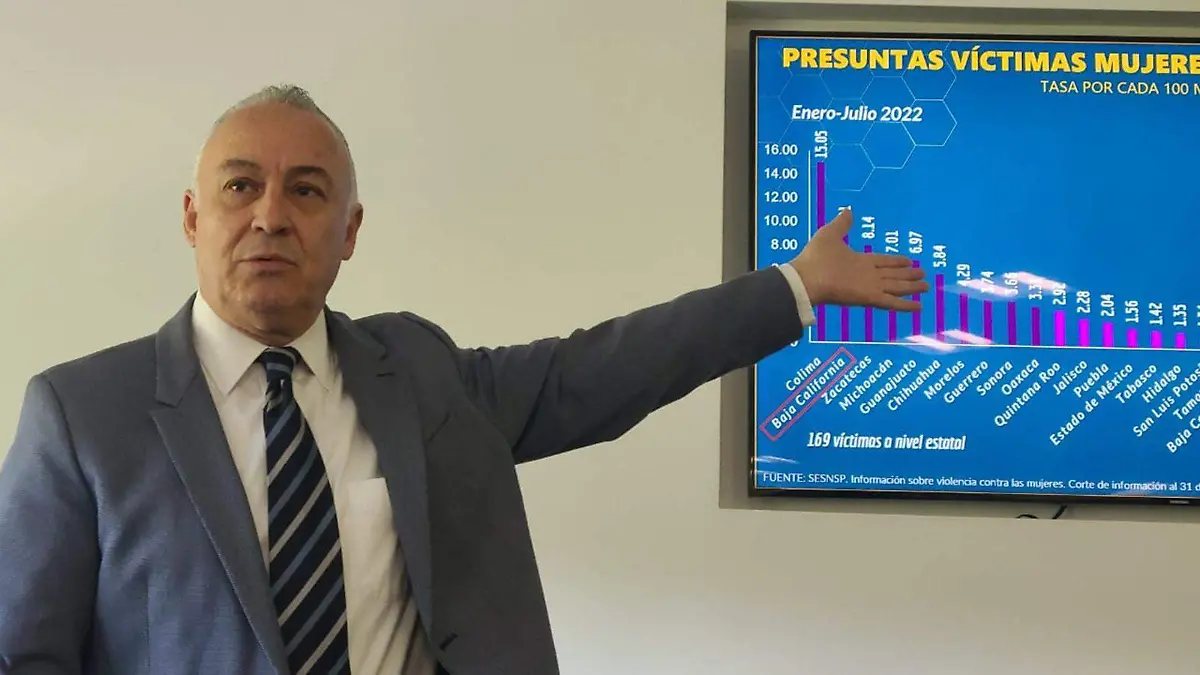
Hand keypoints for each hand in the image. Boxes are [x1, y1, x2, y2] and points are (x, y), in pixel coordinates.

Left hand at [789, 208, 928, 310]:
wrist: (806, 277)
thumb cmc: (816, 257)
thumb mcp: (830, 234)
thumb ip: (842, 224)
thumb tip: (849, 210)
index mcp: (859, 261)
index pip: (883, 261)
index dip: (896, 261)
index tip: (909, 260)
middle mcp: (867, 275)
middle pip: (893, 275)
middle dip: (908, 276)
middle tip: (924, 275)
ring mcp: (869, 287)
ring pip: (896, 287)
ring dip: (911, 287)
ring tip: (926, 287)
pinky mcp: (869, 297)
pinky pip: (891, 301)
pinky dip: (905, 305)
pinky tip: (919, 306)